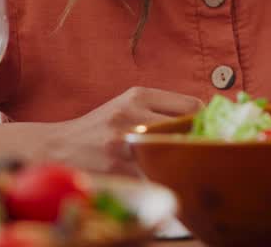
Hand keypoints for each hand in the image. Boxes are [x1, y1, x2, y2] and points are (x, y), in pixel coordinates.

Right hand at [43, 87, 202, 173]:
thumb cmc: (101, 127)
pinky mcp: (118, 166)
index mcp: (138, 95)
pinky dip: (162, 175)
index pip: (191, 104)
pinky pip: (154, 172)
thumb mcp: (128, 105)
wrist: (59, 147)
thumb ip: (162, 107)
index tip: (211, 130)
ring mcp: (123, 140)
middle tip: (205, 149)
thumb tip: (205, 116)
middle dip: (198, 140)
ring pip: (173, 151)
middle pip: (186, 127)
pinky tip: (163, 175)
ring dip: (181, 159)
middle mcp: (131, 113)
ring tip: (184, 163)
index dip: (206, 120)